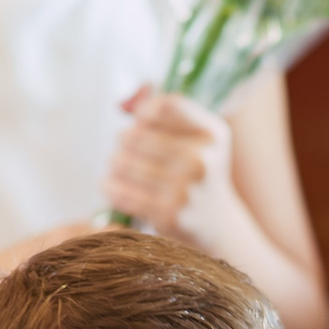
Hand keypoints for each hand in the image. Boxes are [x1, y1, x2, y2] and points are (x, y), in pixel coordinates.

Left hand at [106, 86, 241, 243]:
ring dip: (115, 163)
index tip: (141, 120)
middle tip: (125, 148)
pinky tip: (110, 186)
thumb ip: (163, 113)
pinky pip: (123, 193)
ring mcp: (186, 188)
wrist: (218, 224)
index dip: (145, 111)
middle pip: (137, 135)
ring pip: (124, 163)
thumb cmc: (198, 172)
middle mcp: (202, 159)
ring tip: (118, 166)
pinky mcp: (169, 213)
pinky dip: (111, 188)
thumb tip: (123, 104)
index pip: (168, 106)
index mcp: (212, 134)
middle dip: (124, 140)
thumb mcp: (197, 137)